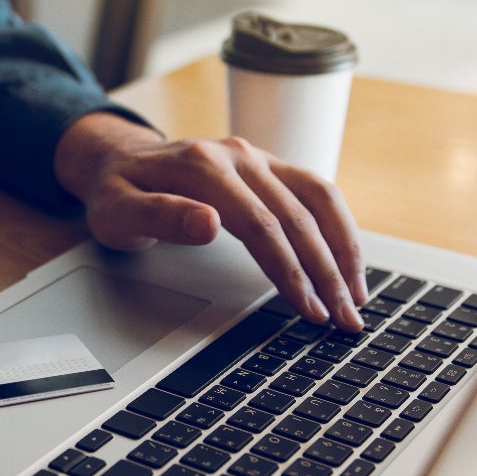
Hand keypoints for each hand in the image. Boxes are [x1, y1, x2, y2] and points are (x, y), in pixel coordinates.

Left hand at [54, 112, 367, 331]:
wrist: (116, 159)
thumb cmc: (116, 192)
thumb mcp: (118, 211)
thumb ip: (160, 217)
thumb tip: (209, 224)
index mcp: (203, 167)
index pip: (262, 225)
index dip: (290, 271)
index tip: (310, 309)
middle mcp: (237, 155)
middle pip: (298, 216)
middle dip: (327, 272)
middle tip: (346, 320)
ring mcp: (256, 157)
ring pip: (319, 198)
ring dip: (345, 247)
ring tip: (359, 295)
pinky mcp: (267, 166)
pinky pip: (315, 191)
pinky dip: (338, 226)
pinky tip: (348, 260)